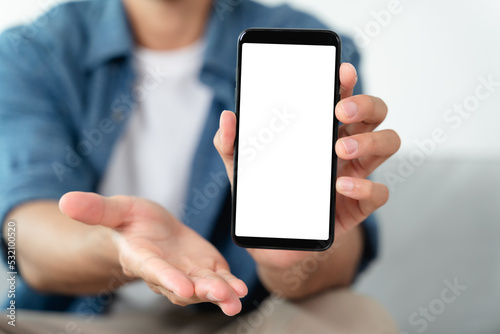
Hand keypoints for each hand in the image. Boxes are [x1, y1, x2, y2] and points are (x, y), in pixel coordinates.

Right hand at [59, 192, 247, 314]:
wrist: (150, 232)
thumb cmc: (130, 222)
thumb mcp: (116, 210)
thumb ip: (96, 209)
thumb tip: (65, 201)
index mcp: (141, 258)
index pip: (153, 271)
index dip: (167, 279)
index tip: (182, 287)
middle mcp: (165, 272)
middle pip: (183, 286)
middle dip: (201, 292)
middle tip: (218, 295)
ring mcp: (187, 274)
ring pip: (203, 288)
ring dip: (220, 293)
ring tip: (235, 297)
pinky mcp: (204, 270)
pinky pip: (218, 280)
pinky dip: (230, 285)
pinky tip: (242, 290)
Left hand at [214, 62, 399, 268]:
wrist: (274, 240)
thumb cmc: (265, 194)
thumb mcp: (242, 167)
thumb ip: (232, 143)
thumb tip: (228, 118)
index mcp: (320, 131)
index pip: (342, 97)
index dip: (347, 81)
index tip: (340, 71)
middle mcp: (344, 147)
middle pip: (375, 113)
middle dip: (365, 104)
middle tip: (340, 111)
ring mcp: (355, 174)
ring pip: (387, 143)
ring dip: (370, 141)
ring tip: (338, 148)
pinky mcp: (358, 206)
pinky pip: (379, 192)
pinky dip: (366, 187)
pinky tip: (341, 186)